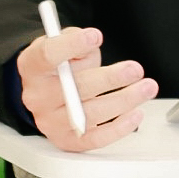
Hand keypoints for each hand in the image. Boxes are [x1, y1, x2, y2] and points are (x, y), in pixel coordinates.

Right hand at [14, 25, 158, 152]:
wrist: (47, 94)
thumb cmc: (58, 66)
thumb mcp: (61, 44)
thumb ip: (75, 41)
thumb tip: (91, 45)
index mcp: (32, 67)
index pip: (47, 55)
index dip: (71, 45)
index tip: (95, 37)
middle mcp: (37, 96)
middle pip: (75, 88)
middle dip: (110, 79)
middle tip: (134, 69)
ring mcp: (51, 122)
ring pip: (90, 115)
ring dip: (124, 101)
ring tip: (146, 88)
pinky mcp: (67, 140)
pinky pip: (96, 139)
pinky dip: (119, 128)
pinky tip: (135, 113)